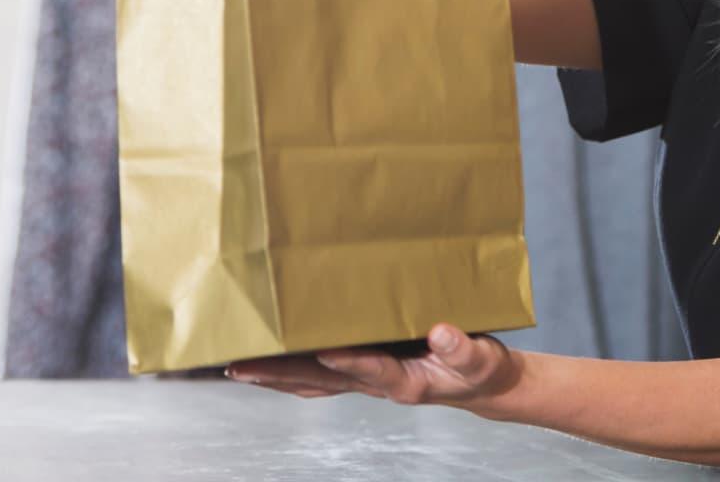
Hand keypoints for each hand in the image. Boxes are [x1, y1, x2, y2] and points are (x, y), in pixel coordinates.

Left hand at [227, 324, 522, 413]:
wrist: (481, 385)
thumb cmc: (480, 369)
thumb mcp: (481, 359)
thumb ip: (462, 348)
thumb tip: (442, 333)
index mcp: (405, 380)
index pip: (370, 368)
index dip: (347, 360)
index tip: (321, 351)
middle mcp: (378, 383)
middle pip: (320, 381)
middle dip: (279, 374)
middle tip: (240, 368)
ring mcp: (367, 378)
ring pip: (312, 381)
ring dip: (275, 376)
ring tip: (238, 369)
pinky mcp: (365, 369)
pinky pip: (319, 375)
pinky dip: (291, 371)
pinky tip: (270, 364)